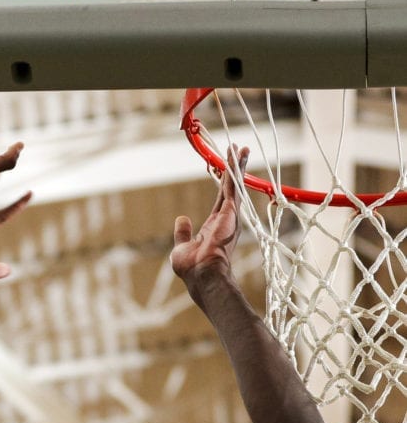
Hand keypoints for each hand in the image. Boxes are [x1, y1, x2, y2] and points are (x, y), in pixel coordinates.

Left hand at [170, 145, 248, 280]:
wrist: (203, 274)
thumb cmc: (192, 268)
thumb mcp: (181, 247)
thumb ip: (182, 232)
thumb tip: (182, 218)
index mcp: (215, 227)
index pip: (221, 200)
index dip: (223, 184)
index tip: (225, 170)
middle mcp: (226, 220)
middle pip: (231, 189)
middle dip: (234, 170)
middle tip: (238, 152)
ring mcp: (229, 216)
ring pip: (234, 185)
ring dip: (237, 166)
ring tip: (240, 148)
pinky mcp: (230, 212)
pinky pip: (232, 186)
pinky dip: (234, 171)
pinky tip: (236, 156)